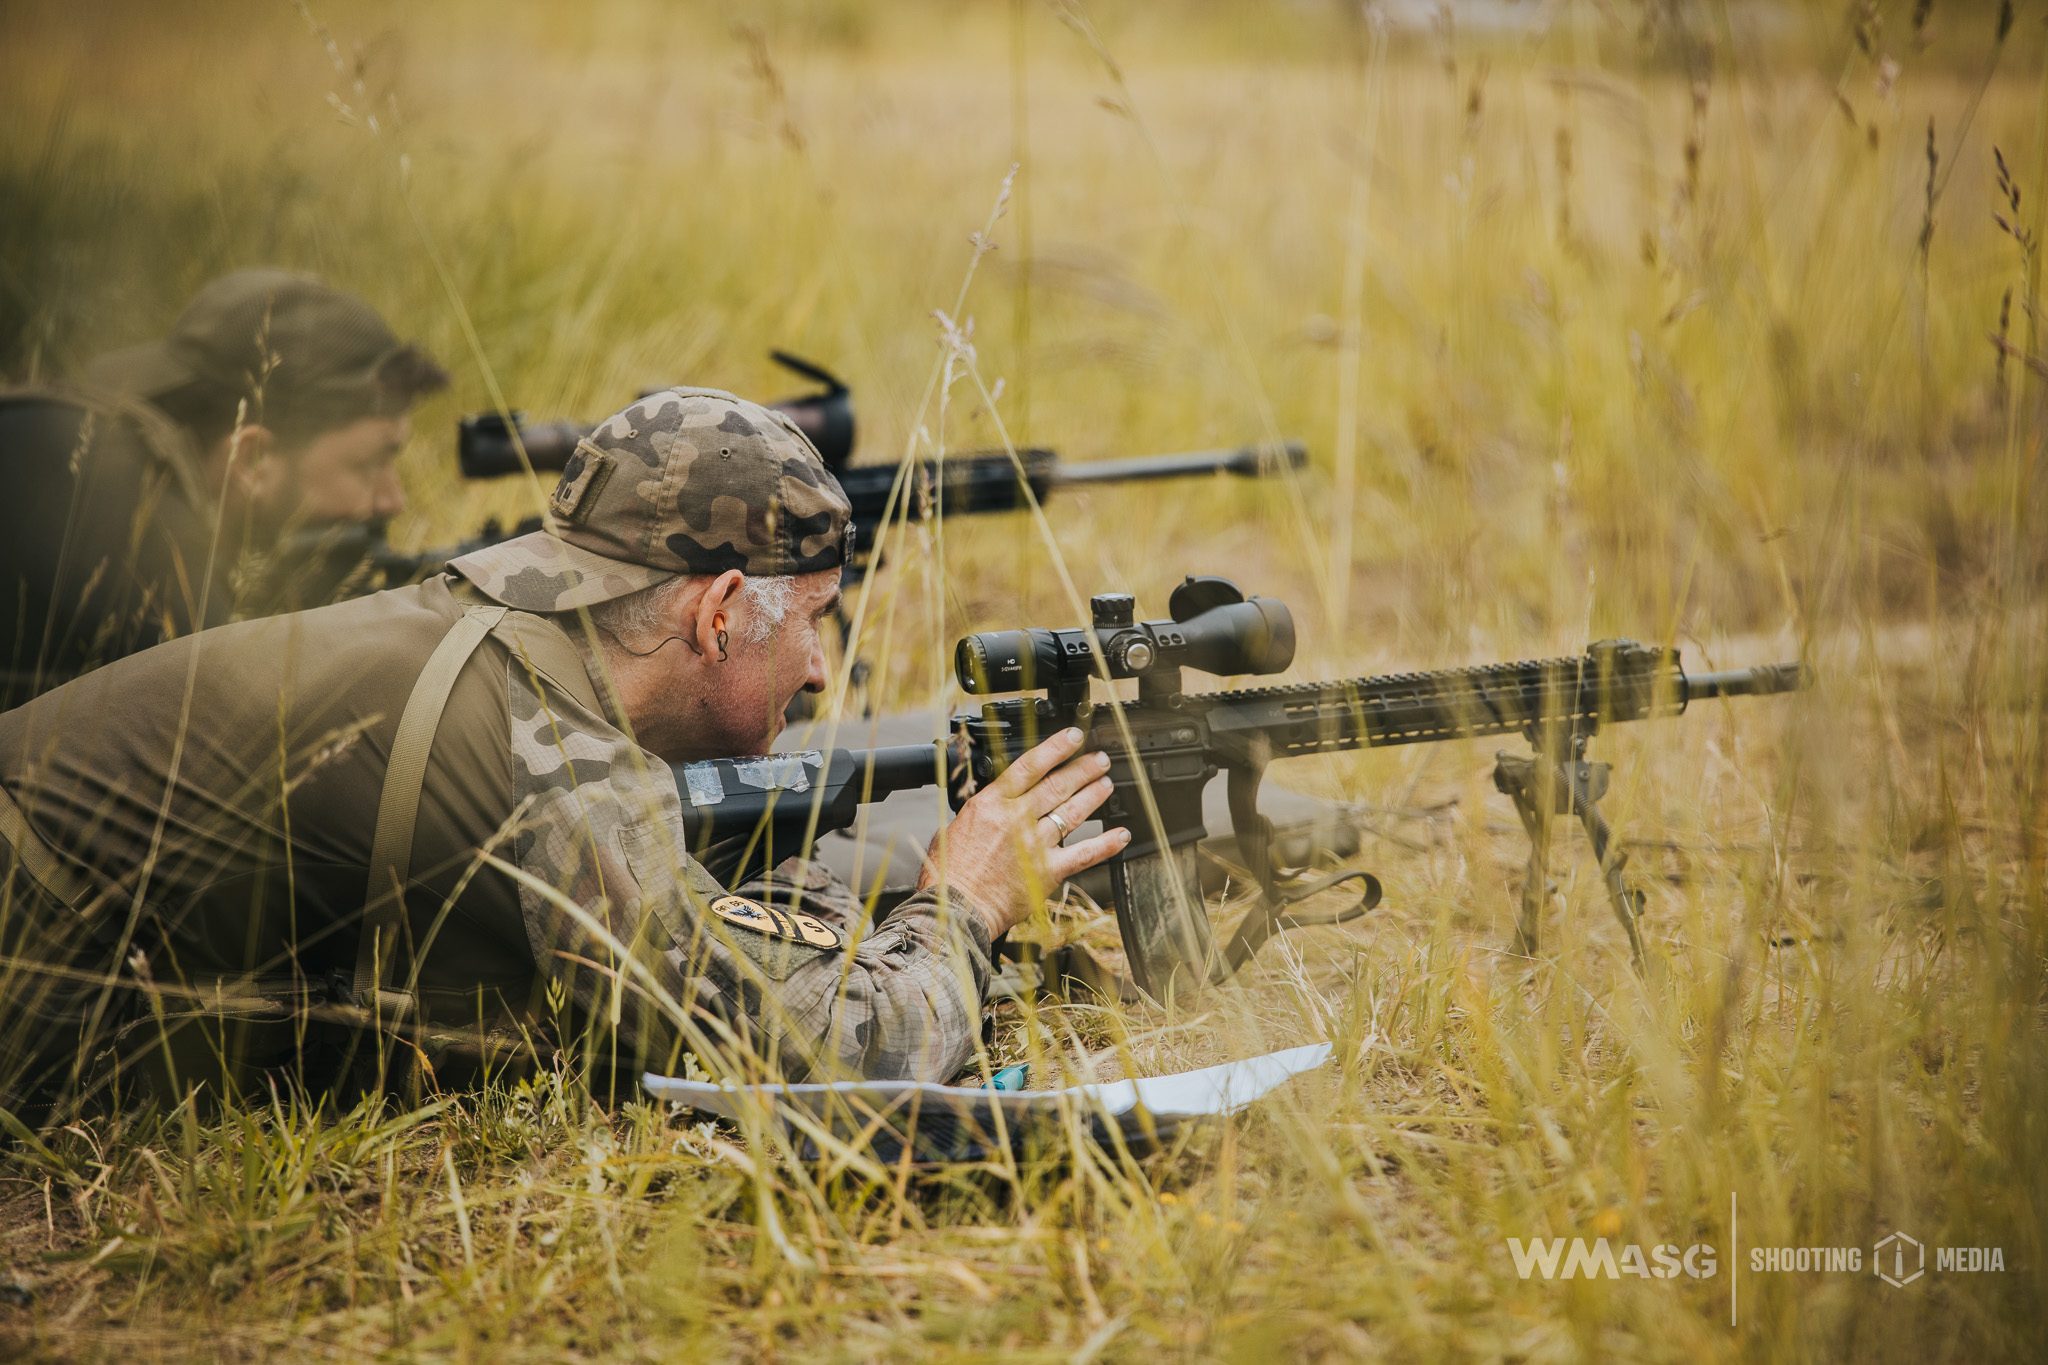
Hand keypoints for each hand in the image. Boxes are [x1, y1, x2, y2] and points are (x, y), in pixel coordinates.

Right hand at [917, 727, 1128, 940]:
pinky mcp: (1048, 871)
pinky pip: (1085, 854)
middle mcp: (1016, 819)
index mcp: (991, 804)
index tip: (1073, 737)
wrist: (956, 907)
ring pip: (1073, 813)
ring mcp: (1035, 844)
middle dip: (1083, 769)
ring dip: (1094, 796)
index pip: (1030, 766)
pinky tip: (1121, 835)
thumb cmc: (950, 872)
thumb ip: (982, 811)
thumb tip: (993, 803)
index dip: (1056, 748)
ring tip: (1106, 784)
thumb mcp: (956, 826)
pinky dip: (1106, 843)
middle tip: (1100, 759)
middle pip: (1058, 785)